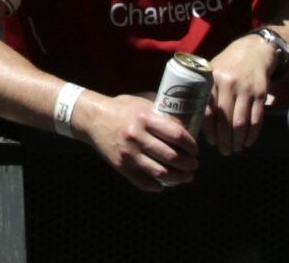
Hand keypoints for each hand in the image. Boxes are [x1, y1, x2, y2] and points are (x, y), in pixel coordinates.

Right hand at [75, 91, 198, 189]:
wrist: (93, 118)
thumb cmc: (122, 109)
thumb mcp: (141, 102)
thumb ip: (161, 112)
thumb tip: (186, 124)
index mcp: (143, 117)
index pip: (176, 135)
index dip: (191, 145)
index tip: (195, 150)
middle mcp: (136, 136)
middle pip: (172, 157)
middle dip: (189, 164)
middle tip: (194, 165)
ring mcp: (128, 153)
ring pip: (162, 173)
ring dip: (179, 178)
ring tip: (186, 176)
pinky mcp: (122, 166)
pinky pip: (146, 183)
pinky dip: (158, 185)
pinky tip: (164, 182)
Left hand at [204, 35, 277, 154]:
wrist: (252, 52)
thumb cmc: (226, 65)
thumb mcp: (211, 70)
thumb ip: (203, 90)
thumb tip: (192, 117)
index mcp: (212, 78)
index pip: (209, 110)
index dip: (209, 130)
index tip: (210, 142)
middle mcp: (228, 83)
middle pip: (225, 120)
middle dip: (224, 140)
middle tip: (224, 151)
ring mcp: (246, 89)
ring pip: (241, 122)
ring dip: (238, 140)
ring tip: (235, 149)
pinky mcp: (260, 94)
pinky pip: (257, 120)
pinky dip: (252, 135)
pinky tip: (248, 142)